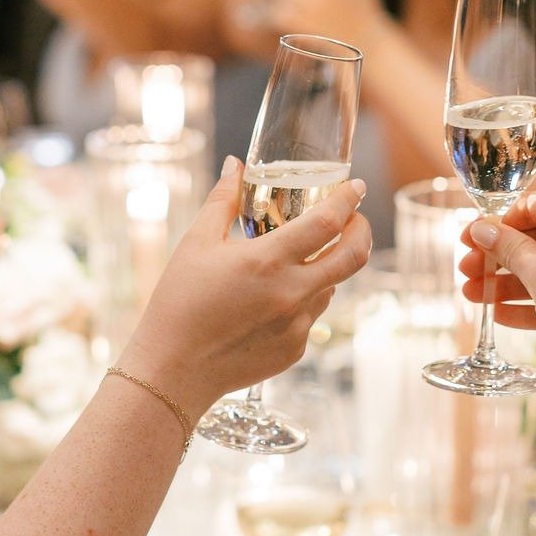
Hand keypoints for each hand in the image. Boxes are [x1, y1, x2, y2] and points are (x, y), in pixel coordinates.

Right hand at [121, 157, 371, 420]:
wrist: (173, 369)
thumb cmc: (178, 303)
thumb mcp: (196, 244)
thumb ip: (223, 201)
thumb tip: (235, 165)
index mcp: (268, 261)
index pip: (328, 222)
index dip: (348, 199)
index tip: (357, 186)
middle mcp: (292, 293)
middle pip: (353, 256)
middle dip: (361, 230)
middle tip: (355, 218)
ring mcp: (298, 325)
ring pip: (331, 286)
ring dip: (327, 267)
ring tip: (301, 258)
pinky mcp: (295, 350)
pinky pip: (311, 316)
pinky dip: (303, 299)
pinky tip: (273, 300)